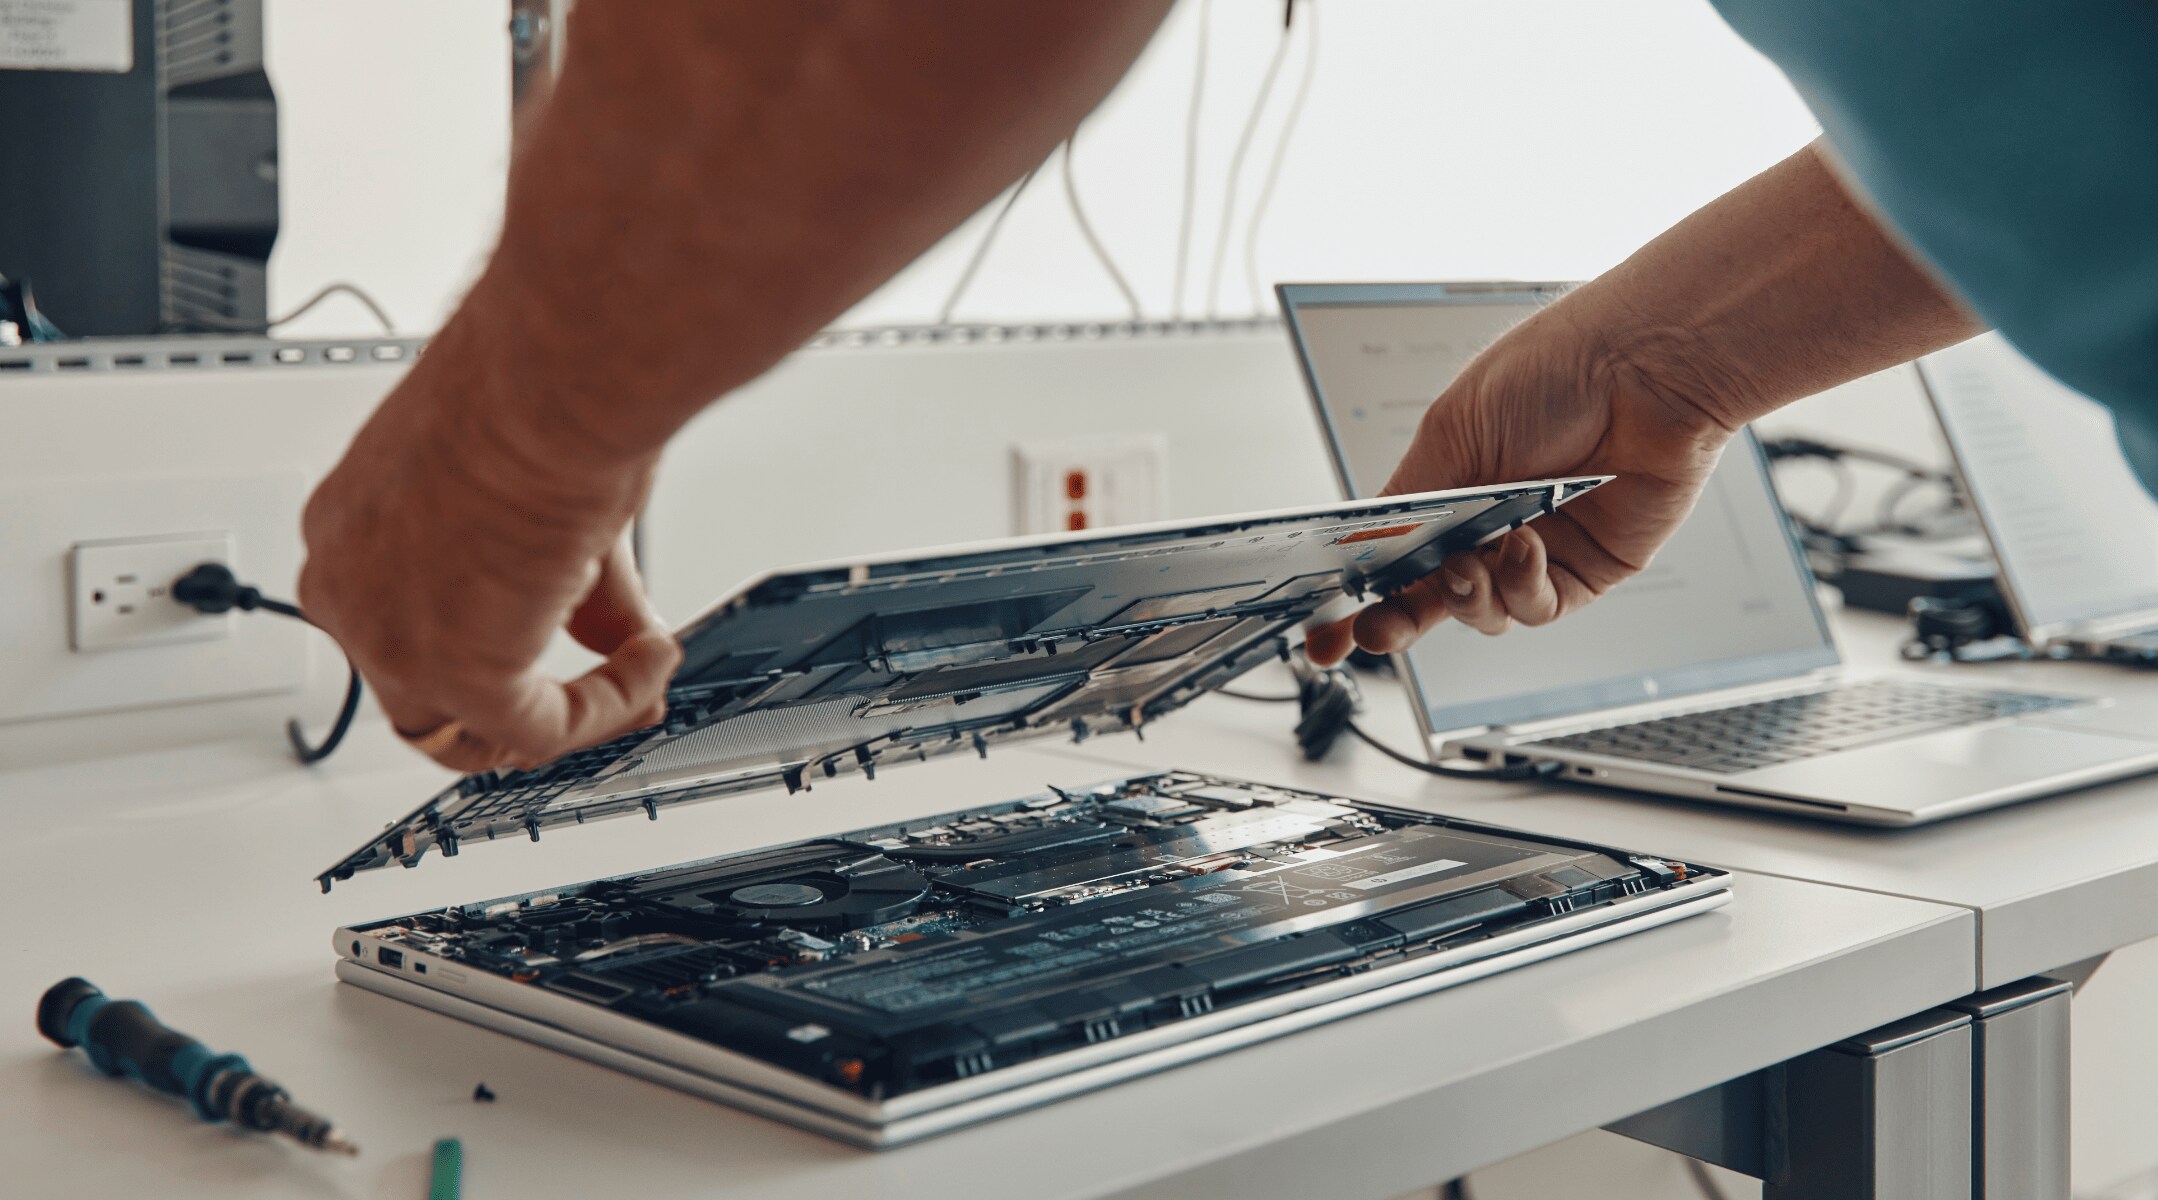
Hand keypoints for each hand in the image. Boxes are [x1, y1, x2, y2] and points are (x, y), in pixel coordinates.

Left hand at [298, 338, 681, 772]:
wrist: (557, 374)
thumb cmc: (543, 387)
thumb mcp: (543, 497)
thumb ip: (573, 586)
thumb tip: (626, 634)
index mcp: (354, 526)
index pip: (404, 624)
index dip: (498, 650)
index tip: (564, 651)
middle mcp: (350, 582)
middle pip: (421, 694)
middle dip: (523, 702)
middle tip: (605, 693)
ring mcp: (386, 634)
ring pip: (466, 729)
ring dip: (567, 712)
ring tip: (640, 666)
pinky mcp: (453, 669)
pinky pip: (538, 730)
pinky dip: (608, 706)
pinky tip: (650, 660)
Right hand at [1306, 301, 1739, 664]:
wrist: (1647, 366)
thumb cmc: (1557, 369)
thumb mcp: (1452, 429)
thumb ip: (1408, 497)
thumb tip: (1363, 548)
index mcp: (1449, 485)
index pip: (1391, 555)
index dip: (1358, 598)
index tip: (1325, 635)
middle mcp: (1490, 522)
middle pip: (1431, 598)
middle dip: (1398, 621)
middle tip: (1379, 632)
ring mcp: (1537, 550)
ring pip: (1483, 614)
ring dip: (1466, 597)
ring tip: (1471, 560)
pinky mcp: (1587, 570)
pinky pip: (1538, 607)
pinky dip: (1521, 586)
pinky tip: (1527, 545)